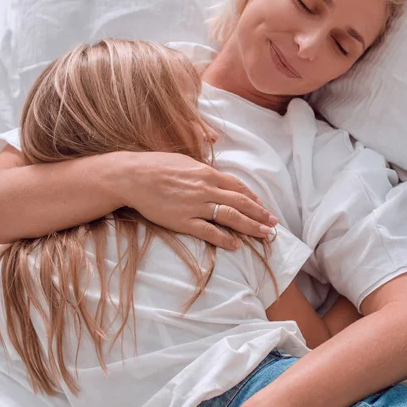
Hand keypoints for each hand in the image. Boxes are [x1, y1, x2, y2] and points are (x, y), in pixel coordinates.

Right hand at [122, 152, 277, 249]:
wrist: (133, 176)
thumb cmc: (156, 166)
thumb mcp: (184, 161)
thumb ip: (202, 170)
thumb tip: (214, 177)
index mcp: (207, 173)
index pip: (238, 186)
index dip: (253, 198)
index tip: (263, 206)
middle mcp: (206, 189)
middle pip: (241, 202)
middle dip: (260, 214)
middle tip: (273, 223)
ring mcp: (195, 205)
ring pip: (230, 217)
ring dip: (250, 226)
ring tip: (264, 234)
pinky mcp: (183, 221)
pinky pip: (209, 232)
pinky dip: (225, 239)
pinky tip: (236, 245)